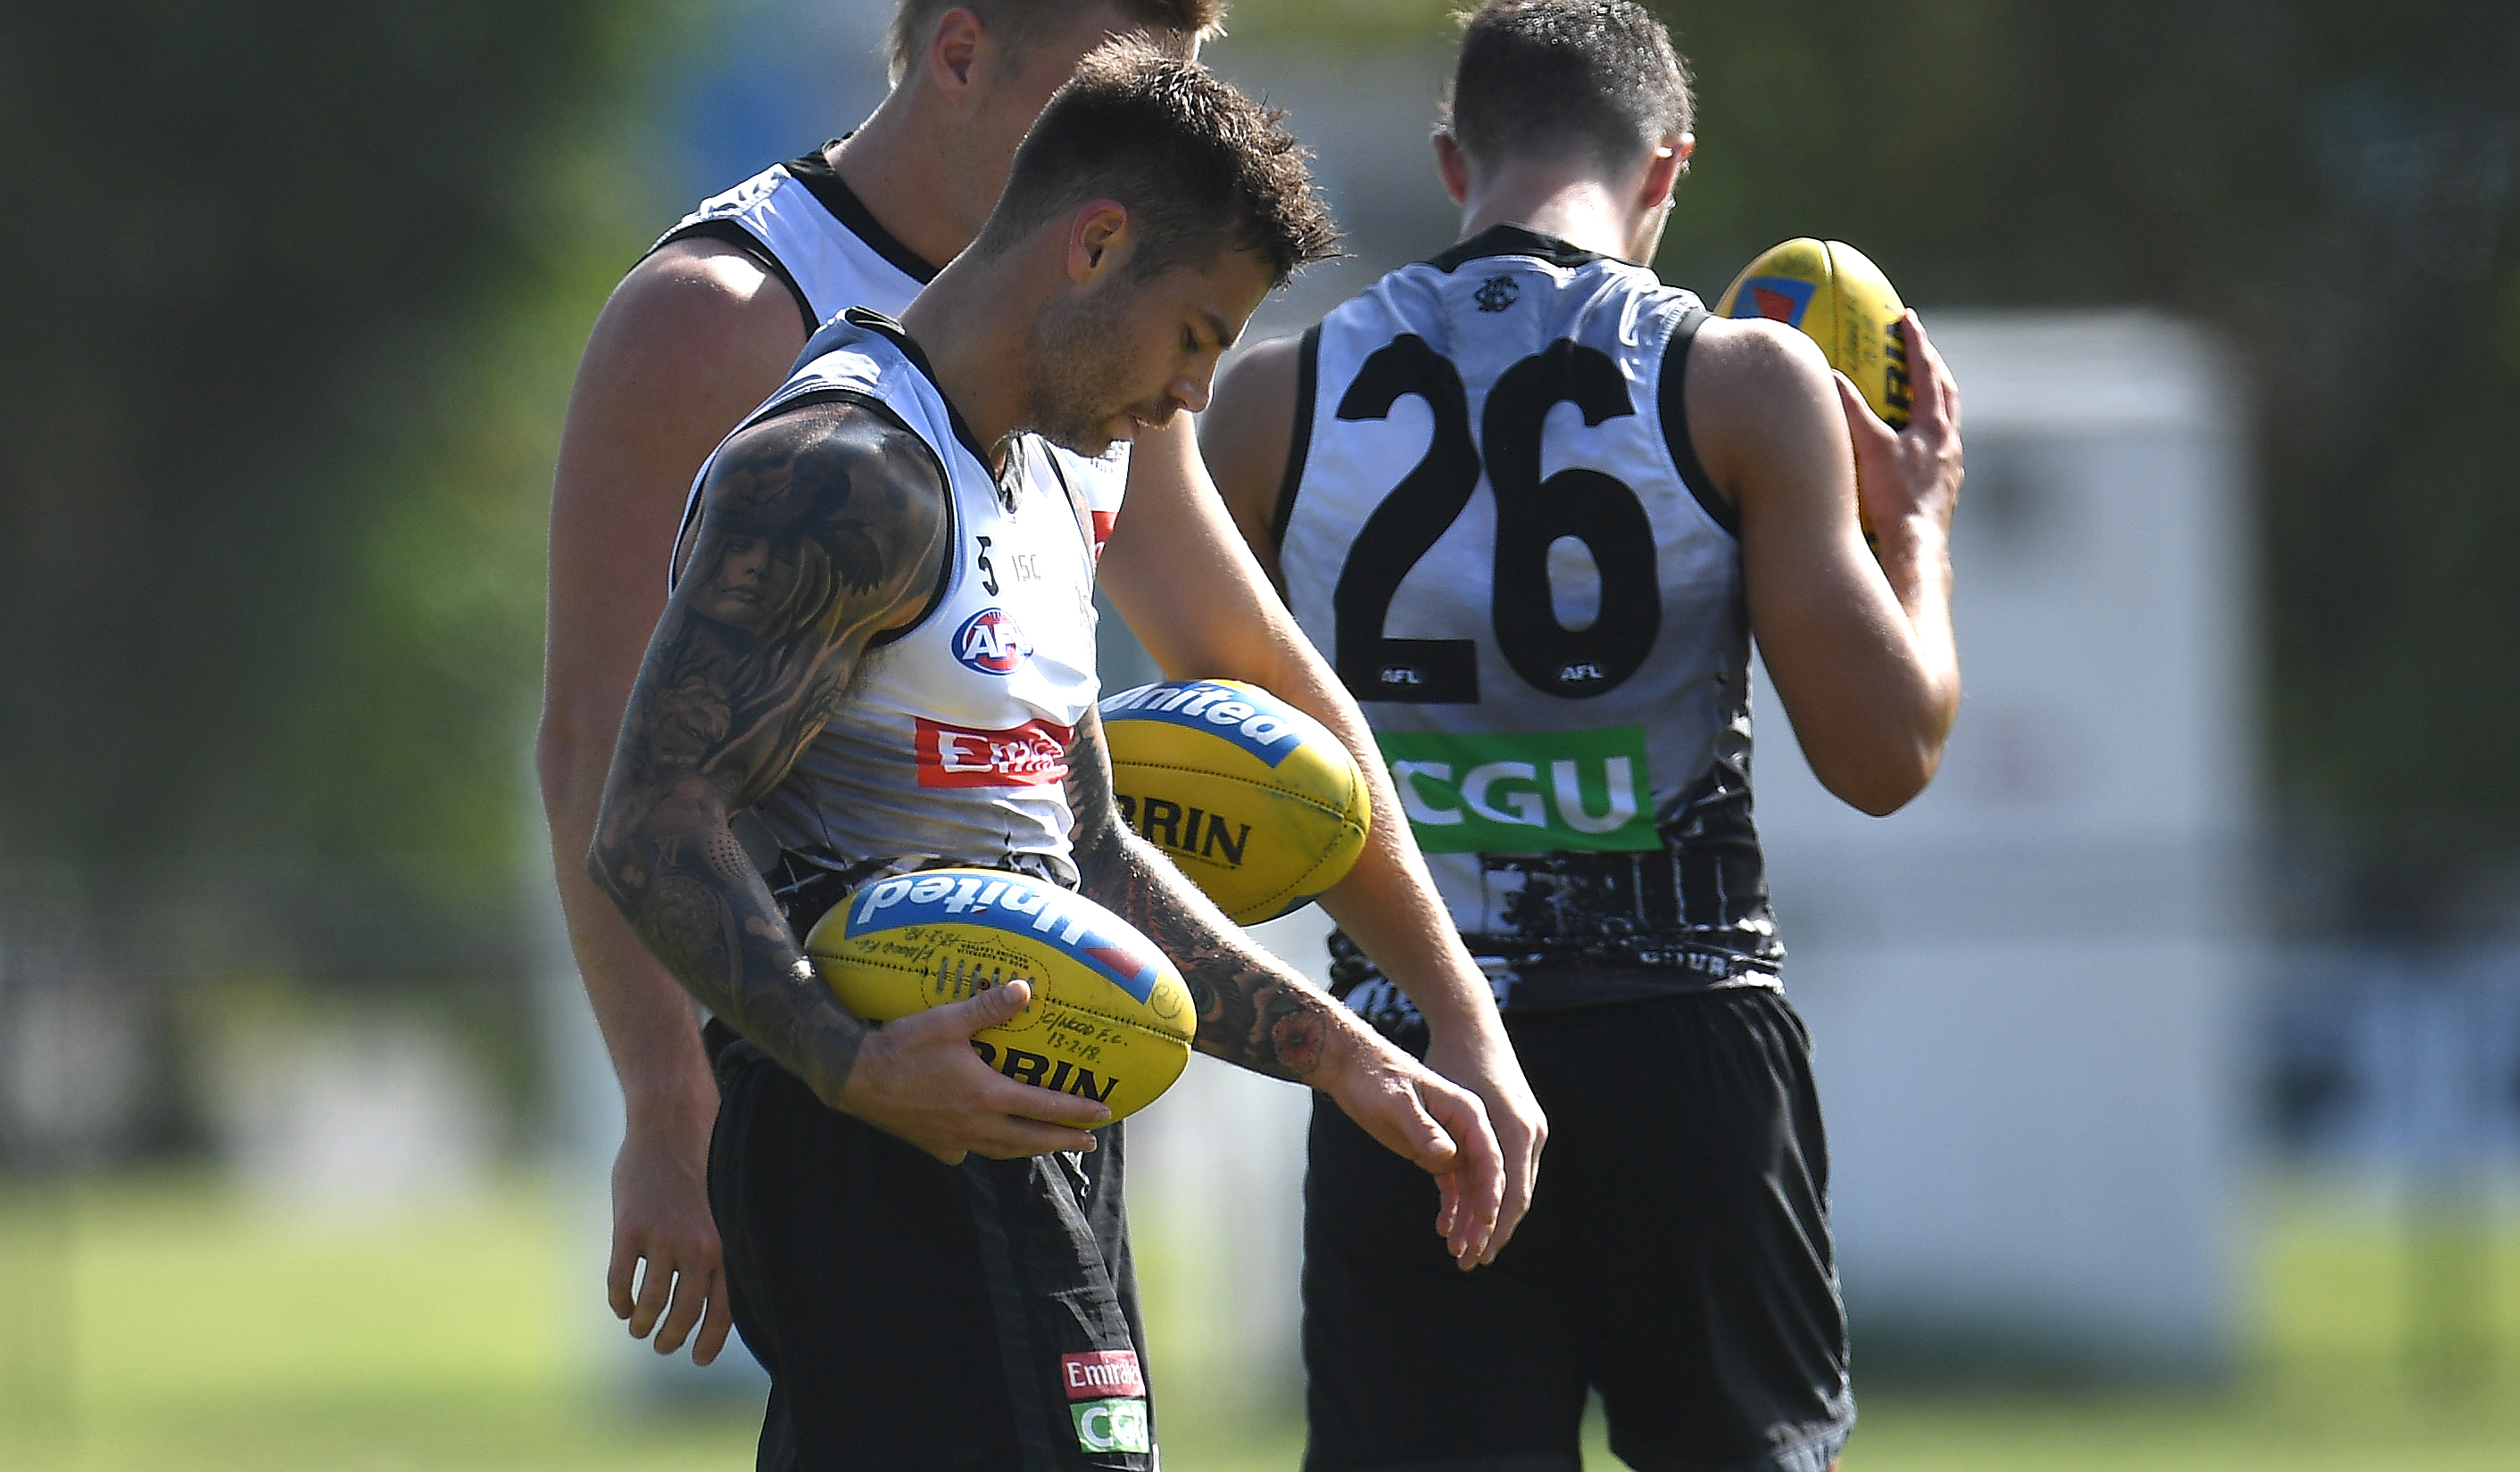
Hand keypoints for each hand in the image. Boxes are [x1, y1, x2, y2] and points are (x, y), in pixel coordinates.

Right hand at [607, 1103, 733, 1363]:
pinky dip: (619, 1300)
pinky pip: (621, 1281)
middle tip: (664, 1345)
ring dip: (643, 1324)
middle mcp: (699, 1247)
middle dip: (673, 1338)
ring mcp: (662, 1239)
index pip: (724, 1310)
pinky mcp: (629, 1231)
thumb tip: (718, 1288)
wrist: (672, 1120)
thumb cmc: (702, 1160)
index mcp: (727, 1243)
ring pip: (651, 1303)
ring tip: (639, 1329)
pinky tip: (620, 1305)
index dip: (709, 1340)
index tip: (698, 1357)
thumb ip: (721, 1245)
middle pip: (685, 1313)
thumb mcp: (724, 1206)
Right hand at [834, 980, 1114, 1163]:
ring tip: (1047, 1149)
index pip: (1044, 1108)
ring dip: (1030, 1150)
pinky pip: (966, 1153)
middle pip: (1031, 1140)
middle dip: (1063, 1141)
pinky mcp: (932, 1145)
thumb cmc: (902, 1047)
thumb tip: (1026, 990)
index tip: (1102, 1115)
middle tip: (1088, 1143)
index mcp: (988, 1095)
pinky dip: (983, 1150)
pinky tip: (982, 1145)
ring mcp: (954, 1139)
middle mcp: (976, 1125)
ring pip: (1003, 1152)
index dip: (1076, 1112)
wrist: (853, 1077)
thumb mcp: (948, 1021)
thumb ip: (989, 1008)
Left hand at [1318, 1021, 1507, 1267]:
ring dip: (1470, 1221)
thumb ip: (1422, 1126)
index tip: (1487, 1224)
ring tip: (1460, 1256)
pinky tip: (1444, 1231)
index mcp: (1471, 1112)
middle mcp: (1472, 1129)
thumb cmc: (1376, 1077)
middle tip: (1477, 1256)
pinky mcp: (1441, 1151)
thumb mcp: (1396, 1100)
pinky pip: (1456, 1185)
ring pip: (1474, 1188)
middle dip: (1487, 1220)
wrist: (1356, 1066)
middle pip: (1491, 1180)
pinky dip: (1454, 1209)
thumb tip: (1448, 1156)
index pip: (1492, 1159)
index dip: (1492, 1193)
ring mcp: (1458, 1142)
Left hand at [1423, 1022, 1545, 1264]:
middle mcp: (1528, 1132)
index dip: (1494, 1226)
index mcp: (1514, 1127)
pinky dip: (1479, 1196)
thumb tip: (1445, 1161)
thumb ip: (1435, 1126)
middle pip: (1515, 1196)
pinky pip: (1497, 1173)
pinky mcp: (1509, 1131)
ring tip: (1460, 1247)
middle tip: (1470, 1263)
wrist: (1469, 1023)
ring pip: (1506, 1188)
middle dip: (1491, 1231)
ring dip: (1484, 1217)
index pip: (1512, 1191)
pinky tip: (1453, 1215)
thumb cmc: (1451, 1055)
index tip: (1478, 1253)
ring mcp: (1523, 1131)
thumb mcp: (1436, 1090)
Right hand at [1835, 311, 1962, 546]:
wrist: (1916, 545)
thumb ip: (1852, 411)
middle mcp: (1948, 441)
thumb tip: (1830, 377)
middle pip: (1946, 392)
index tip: (1907, 319)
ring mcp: (1950, 465)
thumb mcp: (1870, 448)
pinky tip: (1912, 444)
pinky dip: (1927, 434)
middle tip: (1919, 349)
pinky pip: (1938, 448)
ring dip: (1933, 401)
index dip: (1916, 343)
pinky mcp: (1944, 487)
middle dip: (1932, 367)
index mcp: (1934, 425)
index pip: (1927, 372)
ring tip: (1918, 393)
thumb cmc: (1894, 498)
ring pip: (1946, 421)